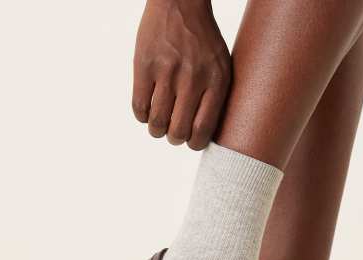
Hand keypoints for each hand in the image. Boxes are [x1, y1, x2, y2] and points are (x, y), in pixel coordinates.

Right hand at [132, 0, 230, 149]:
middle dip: (174, 138)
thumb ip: (217, 98)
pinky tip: (147, 110)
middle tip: (173, 132)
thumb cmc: (204, 40)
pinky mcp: (144, 65)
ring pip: (157, 123)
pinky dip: (142, 116)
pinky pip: (139, 106)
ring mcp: (167, 72)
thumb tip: (206, 135)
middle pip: (178, 131)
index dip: (194, 144)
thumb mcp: (223, 66)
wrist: (180, 2)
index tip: (191, 141)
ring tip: (159, 125)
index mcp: (215, 82)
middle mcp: (192, 79)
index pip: (202, 130)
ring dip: (157, 130)